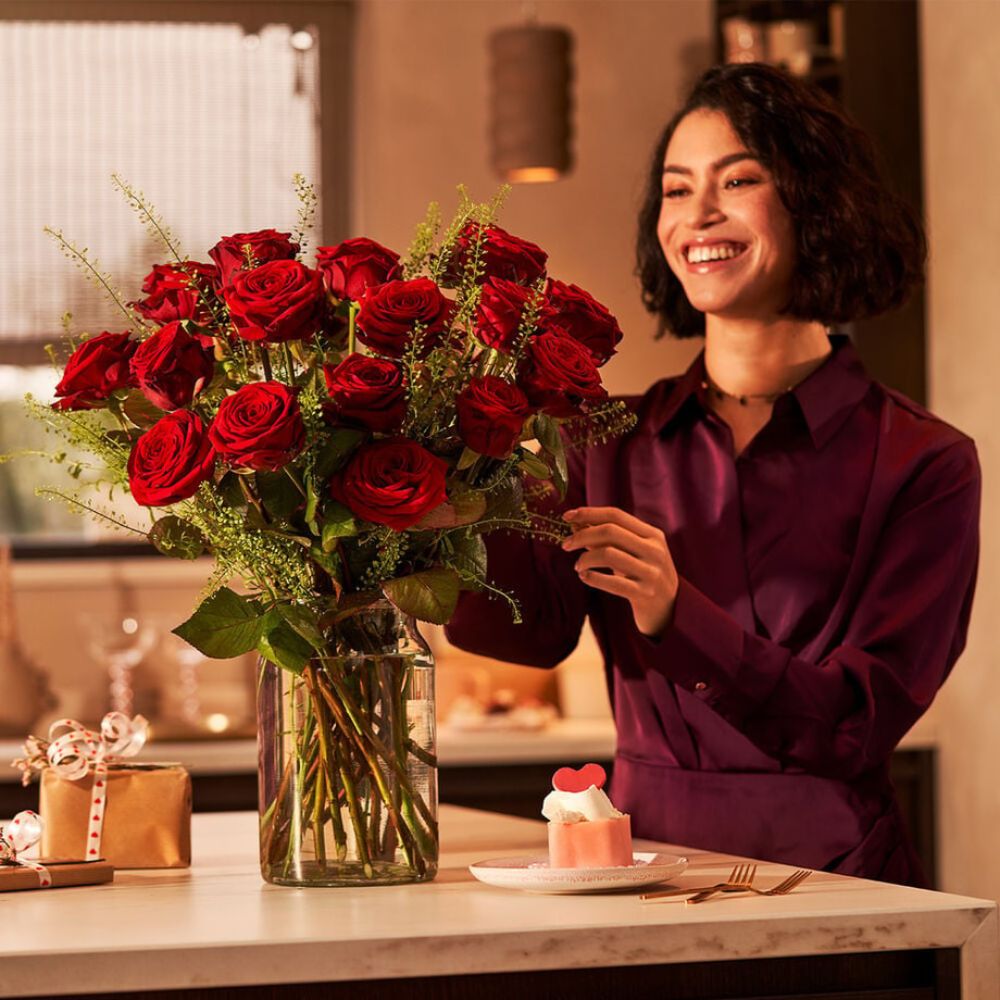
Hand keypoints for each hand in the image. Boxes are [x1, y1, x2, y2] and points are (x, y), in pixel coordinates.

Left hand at [561, 506, 678, 636]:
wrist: (670, 608)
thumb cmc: (644, 574)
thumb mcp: (632, 552)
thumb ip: (607, 537)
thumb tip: (576, 523)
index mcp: (652, 535)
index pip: (616, 515)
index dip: (589, 513)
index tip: (567, 516)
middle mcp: (654, 550)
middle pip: (610, 532)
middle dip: (582, 535)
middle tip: (565, 544)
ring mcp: (651, 572)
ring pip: (608, 554)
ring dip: (585, 558)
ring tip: (578, 565)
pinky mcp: (644, 594)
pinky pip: (612, 582)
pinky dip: (592, 578)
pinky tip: (584, 577)